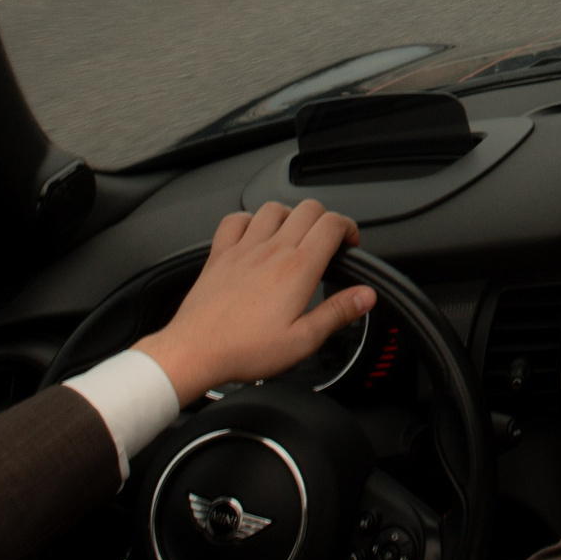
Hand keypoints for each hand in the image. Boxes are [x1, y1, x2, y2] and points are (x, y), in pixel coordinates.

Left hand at [136, 199, 374, 403]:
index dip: (348, 227)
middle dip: (325, 219)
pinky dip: (248, 220)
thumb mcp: (303, 341)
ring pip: (274, 208)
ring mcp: (244, 248)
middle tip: (328, 241)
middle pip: (308, 208)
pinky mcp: (220, 254)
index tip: (350, 243)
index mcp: (298, 268)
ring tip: (294, 236)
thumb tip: (366, 296)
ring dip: (290, 216)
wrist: (195, 351)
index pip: (332, 224)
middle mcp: (272, 250)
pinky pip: (234, 220)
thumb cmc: (244, 349)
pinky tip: (253, 234)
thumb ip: (337, 313)